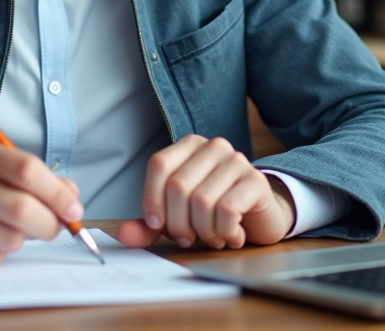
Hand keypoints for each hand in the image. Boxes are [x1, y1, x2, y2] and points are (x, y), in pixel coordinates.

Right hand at [0, 136, 82, 263]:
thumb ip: (32, 175)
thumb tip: (71, 196)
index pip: (27, 171)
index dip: (58, 193)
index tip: (74, 208)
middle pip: (22, 210)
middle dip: (50, 224)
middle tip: (55, 226)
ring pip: (11, 239)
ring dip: (21, 239)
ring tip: (6, 226)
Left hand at [115, 134, 294, 249]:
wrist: (260, 217)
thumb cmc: (214, 212)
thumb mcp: (177, 217)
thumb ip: (149, 226)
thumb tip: (124, 235)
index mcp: (189, 146)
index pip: (159, 165)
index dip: (152, 199)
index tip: (157, 224)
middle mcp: (213, 147)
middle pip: (178, 186)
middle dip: (178, 223)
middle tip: (188, 238)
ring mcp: (237, 161)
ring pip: (202, 201)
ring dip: (204, 231)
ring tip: (212, 236)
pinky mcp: (255, 181)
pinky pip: (227, 210)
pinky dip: (224, 231)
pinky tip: (231, 233)